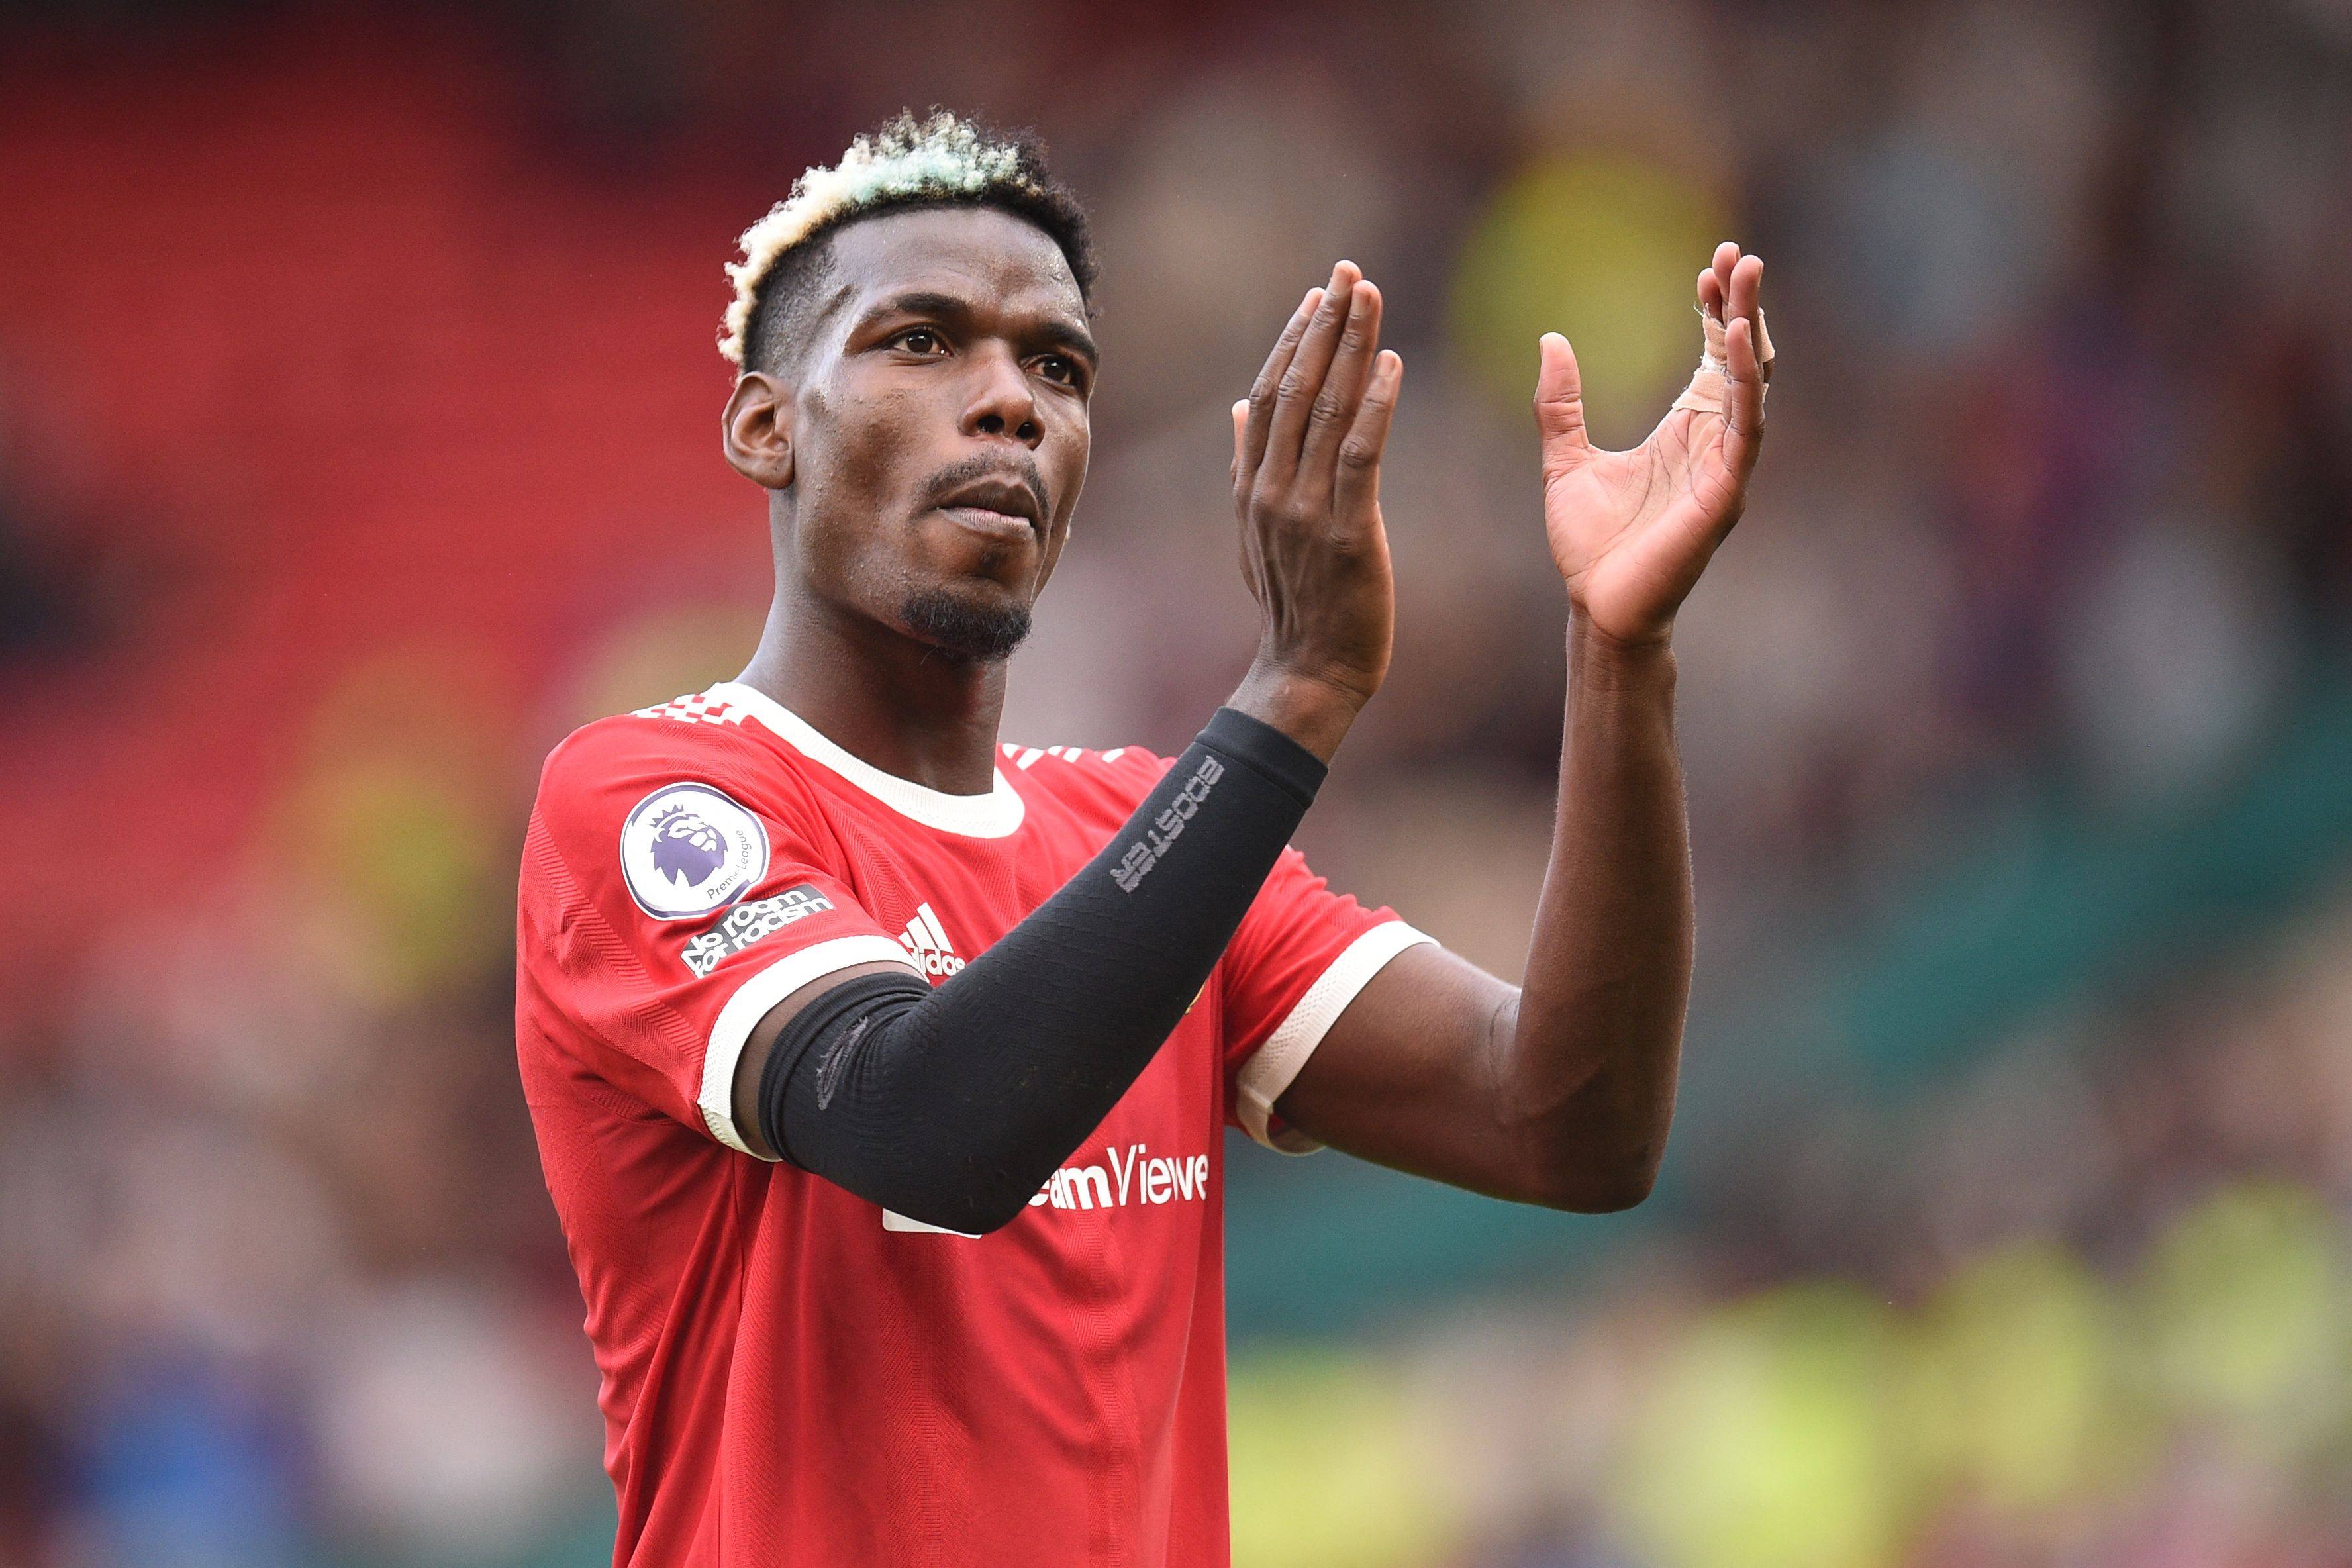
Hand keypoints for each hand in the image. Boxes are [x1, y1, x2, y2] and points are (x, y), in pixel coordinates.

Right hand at [1226, 261, 1404, 760]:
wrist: (1308, 672)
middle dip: (1325, 326)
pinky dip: (1375, 405)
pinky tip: (1390, 363)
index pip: (1270, 395)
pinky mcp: (1345, 535)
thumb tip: (1238, 408)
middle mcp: (1270, 491)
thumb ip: (1248, 466)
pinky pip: (1360, 456)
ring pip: (1326, 411)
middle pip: (1296, 389)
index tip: (1319, 296)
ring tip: (1370, 297)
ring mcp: (1303, 512)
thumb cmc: (1296, 604)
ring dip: (1350, 348)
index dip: (1293, 340)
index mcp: (1251, 486)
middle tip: (1349, 272)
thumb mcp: (1257, 532)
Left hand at [1535, 243, 1771, 647]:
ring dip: (1750, 331)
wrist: (1596, 606)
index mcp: (1684, 431)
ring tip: (1745, 279)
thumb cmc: (1590, 545)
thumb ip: (1560, 403)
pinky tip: (1736, 343)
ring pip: (1751, 385)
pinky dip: (1744, 384)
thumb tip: (1551, 339)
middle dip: (1743, 306)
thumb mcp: (1565, 459)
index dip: (1714, 312)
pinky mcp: (1725, 492)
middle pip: (1742, 360)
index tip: (1706, 268)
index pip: (1713, 357)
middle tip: (1740, 255)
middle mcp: (1713, 442)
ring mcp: (1724, 466)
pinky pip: (1745, 428)